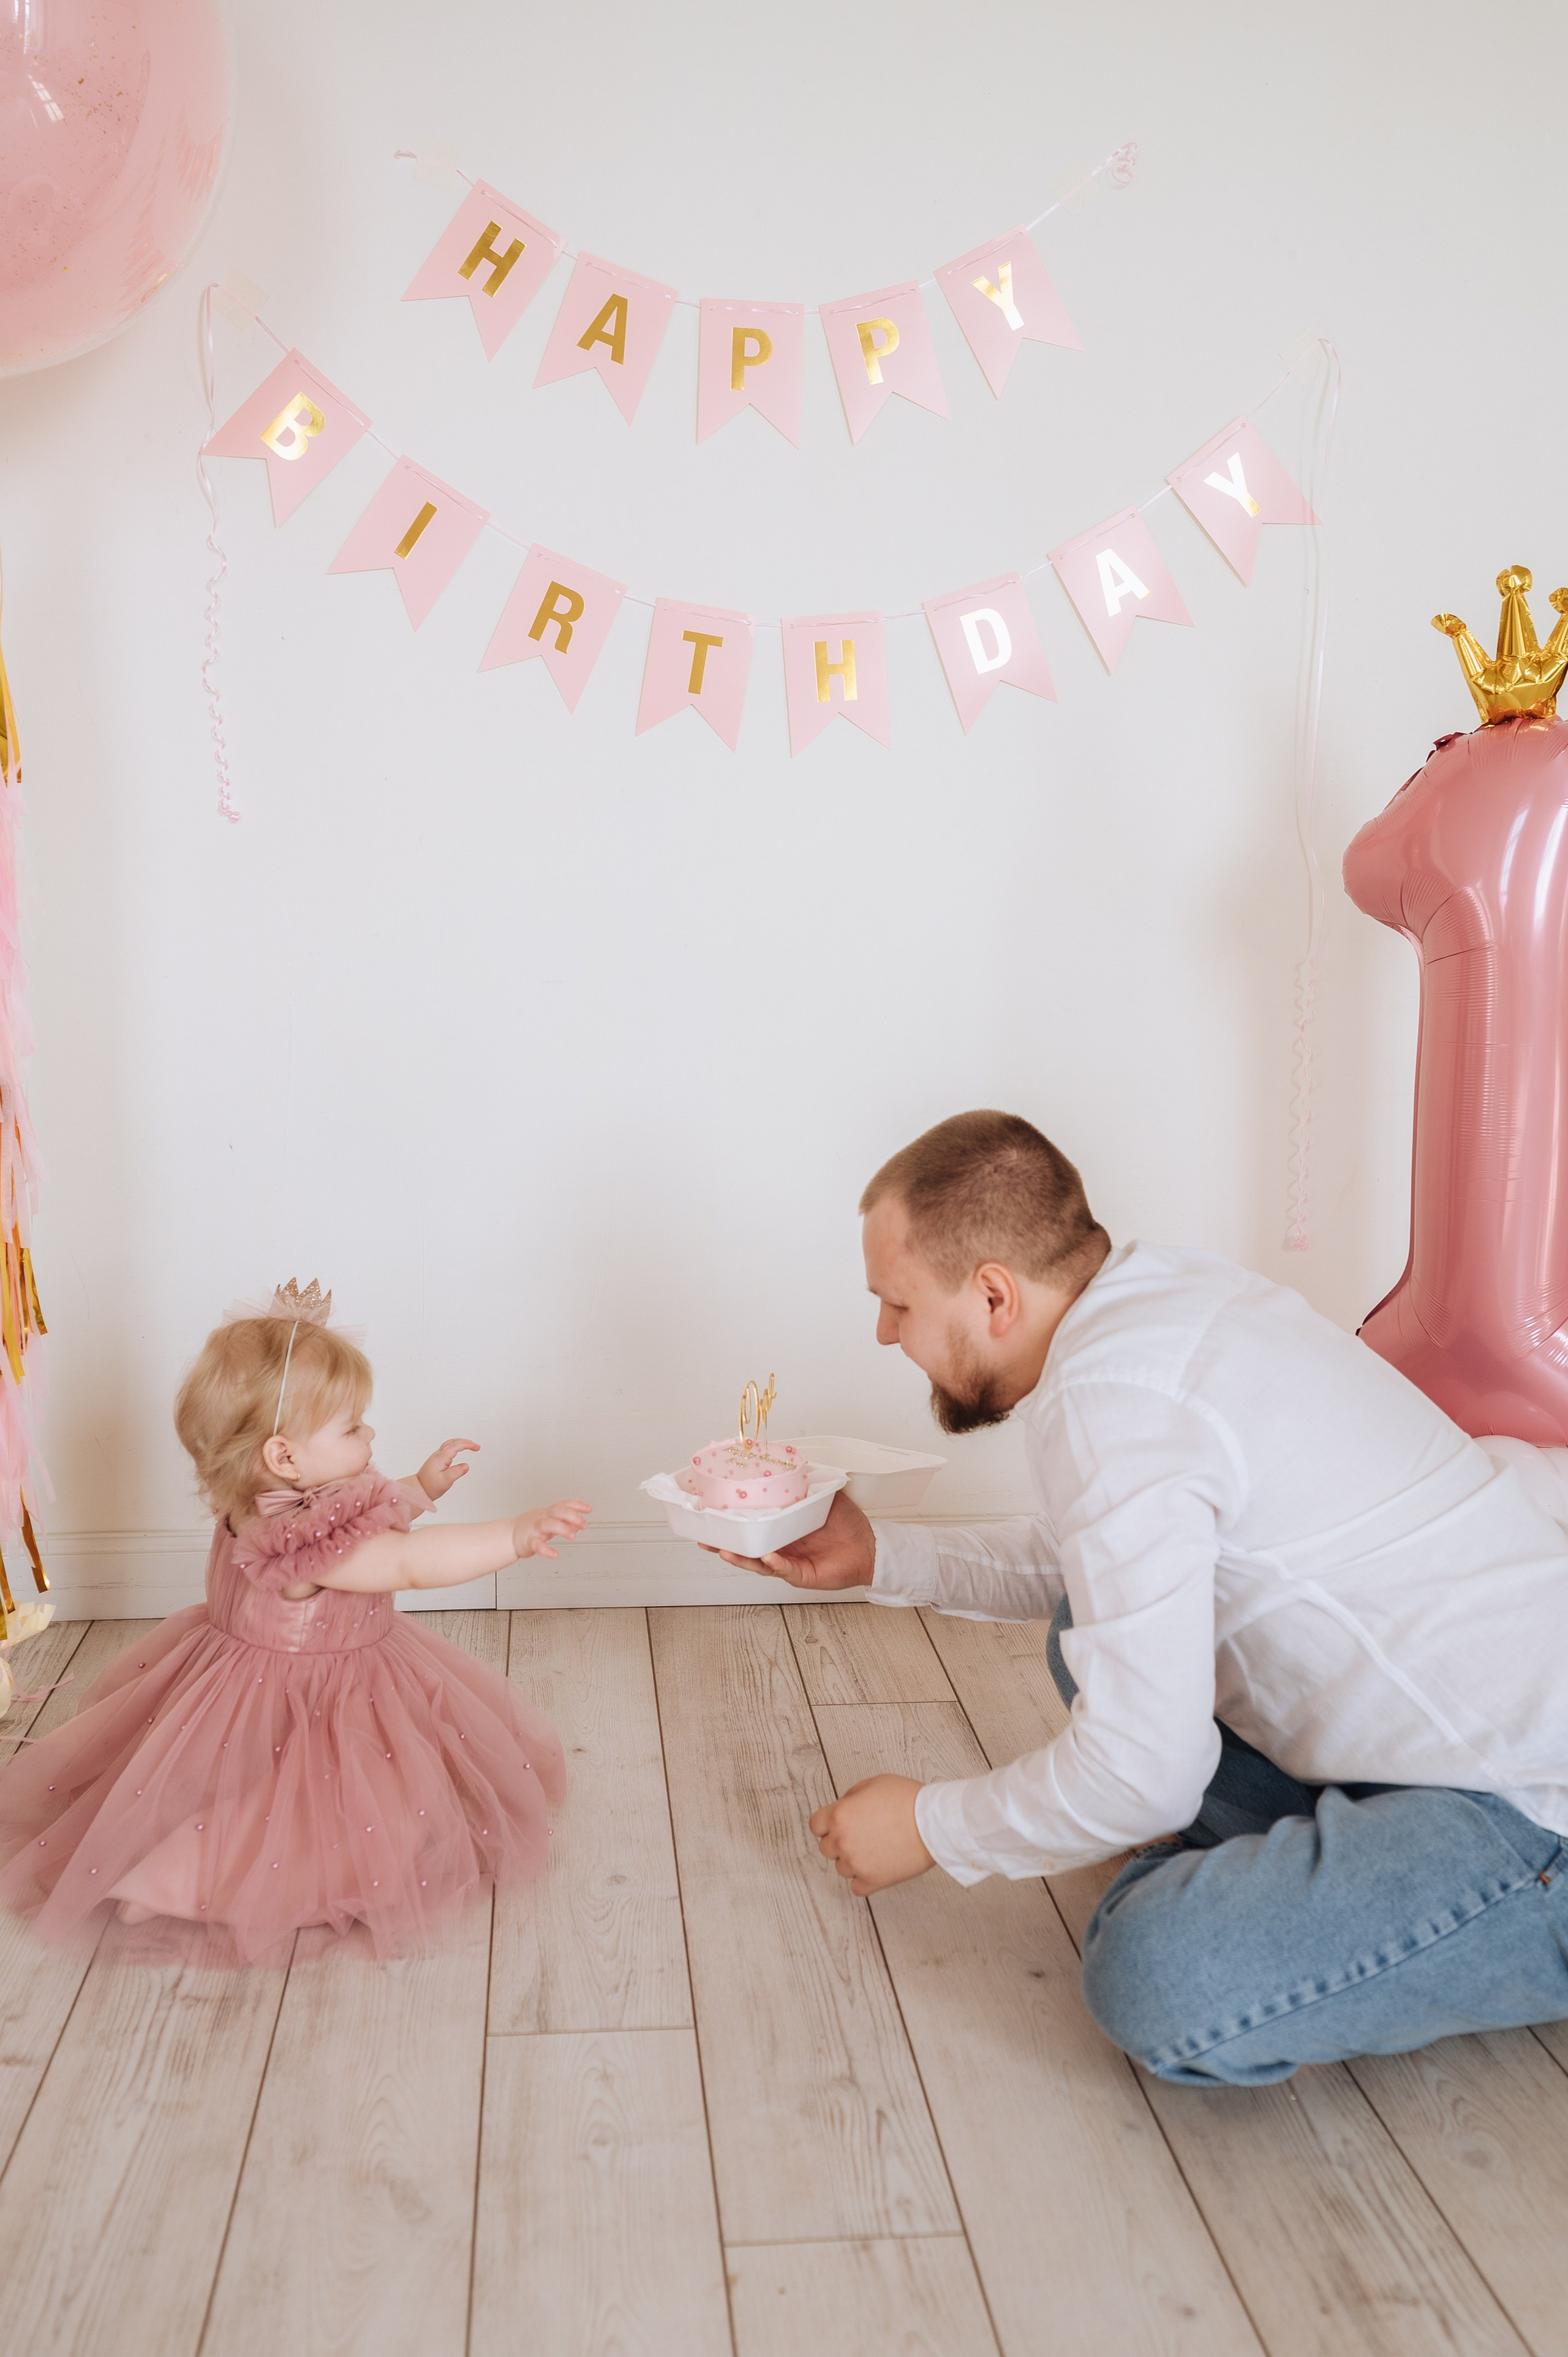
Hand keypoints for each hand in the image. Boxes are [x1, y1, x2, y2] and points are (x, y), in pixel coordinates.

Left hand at [418, 1439, 479, 1501]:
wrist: (419, 1489)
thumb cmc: (430, 1486)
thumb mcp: (446, 1481)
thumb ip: (456, 1472)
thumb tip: (466, 1465)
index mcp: (440, 1458)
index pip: (456, 1445)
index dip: (467, 1444)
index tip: (477, 1447)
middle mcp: (438, 1455)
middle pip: (453, 1442)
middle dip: (466, 1442)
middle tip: (476, 1446)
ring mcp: (436, 1457)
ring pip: (450, 1443)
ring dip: (461, 1442)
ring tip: (470, 1446)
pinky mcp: (437, 1460)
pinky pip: (447, 1448)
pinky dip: (456, 1446)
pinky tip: (459, 1450)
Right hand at [512, 1499, 592, 1560]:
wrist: (509, 1536)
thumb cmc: (531, 1527)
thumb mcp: (549, 1522)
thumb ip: (565, 1523)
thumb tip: (579, 1525)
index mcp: (548, 1512)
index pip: (563, 1504)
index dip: (577, 1505)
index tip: (589, 1509)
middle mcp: (542, 1518)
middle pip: (557, 1511)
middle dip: (573, 1516)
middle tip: (584, 1525)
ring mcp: (535, 1529)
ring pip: (548, 1524)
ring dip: (562, 1528)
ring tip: (572, 1535)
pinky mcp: (529, 1542)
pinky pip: (537, 1545)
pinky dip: (546, 1550)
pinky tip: (554, 1554)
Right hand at [704, 1488, 875, 1588]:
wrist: (869, 1548)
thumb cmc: (848, 1525)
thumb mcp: (824, 1496)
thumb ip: (805, 1483)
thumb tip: (788, 1463)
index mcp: (782, 1527)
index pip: (752, 1524)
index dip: (732, 1521)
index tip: (713, 1513)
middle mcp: (780, 1545)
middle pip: (747, 1547)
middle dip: (725, 1544)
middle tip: (706, 1537)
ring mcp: (788, 1561)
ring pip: (758, 1562)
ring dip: (742, 1557)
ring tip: (726, 1551)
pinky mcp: (801, 1574)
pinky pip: (784, 1569)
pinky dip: (775, 1563)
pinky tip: (767, 1556)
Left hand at [809, 1775, 932, 1896]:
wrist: (933, 1823)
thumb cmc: (908, 1800)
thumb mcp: (873, 1783)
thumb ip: (851, 1797)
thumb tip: (845, 1807)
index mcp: (839, 1815)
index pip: (815, 1825)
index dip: (826, 1824)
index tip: (837, 1825)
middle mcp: (842, 1841)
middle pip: (826, 1848)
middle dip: (840, 1841)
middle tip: (862, 1835)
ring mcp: (856, 1863)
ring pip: (841, 1868)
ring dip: (853, 1860)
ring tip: (875, 1850)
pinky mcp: (873, 1881)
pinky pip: (857, 1887)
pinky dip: (864, 1880)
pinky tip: (877, 1867)